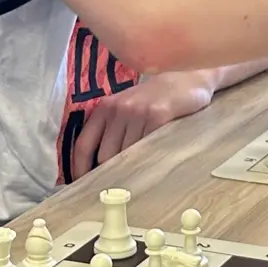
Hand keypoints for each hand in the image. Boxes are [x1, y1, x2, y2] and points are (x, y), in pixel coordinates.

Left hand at [70, 69, 218, 173]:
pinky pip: (148, 147)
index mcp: (105, 108)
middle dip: (110, 172)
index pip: (83, 145)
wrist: (186, 80)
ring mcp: (138, 112)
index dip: (80, 168)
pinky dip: (150, 159)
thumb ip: (112, 131)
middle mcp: (118, 109)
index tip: (83, 185)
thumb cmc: (154, 100)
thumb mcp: (127, 110)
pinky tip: (155, 163)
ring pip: (127, 155)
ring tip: (139, 177)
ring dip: (132, 169)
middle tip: (118, 186)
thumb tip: (99, 167)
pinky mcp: (158, 115)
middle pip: (105, 156)